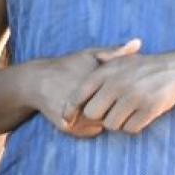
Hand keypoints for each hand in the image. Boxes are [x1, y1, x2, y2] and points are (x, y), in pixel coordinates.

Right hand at [25, 40, 141, 136]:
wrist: (36, 81)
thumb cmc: (67, 66)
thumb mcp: (90, 55)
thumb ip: (114, 52)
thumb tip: (139, 42)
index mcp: (93, 81)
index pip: (122, 95)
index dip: (124, 94)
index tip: (121, 90)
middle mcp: (84, 98)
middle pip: (114, 110)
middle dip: (116, 107)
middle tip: (111, 101)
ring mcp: (75, 114)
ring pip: (102, 123)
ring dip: (105, 118)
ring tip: (99, 108)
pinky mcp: (66, 125)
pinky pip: (91, 131)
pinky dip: (92, 127)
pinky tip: (88, 117)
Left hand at [68, 47, 174, 133]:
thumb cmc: (143, 68)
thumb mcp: (119, 61)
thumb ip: (96, 72)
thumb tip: (73, 86)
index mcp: (107, 72)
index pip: (79, 95)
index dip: (70, 109)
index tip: (67, 119)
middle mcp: (117, 84)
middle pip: (92, 114)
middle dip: (99, 117)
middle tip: (110, 112)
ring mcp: (133, 96)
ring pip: (111, 124)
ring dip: (118, 123)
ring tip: (127, 112)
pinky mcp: (149, 109)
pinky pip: (131, 128)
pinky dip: (133, 126)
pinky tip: (139, 115)